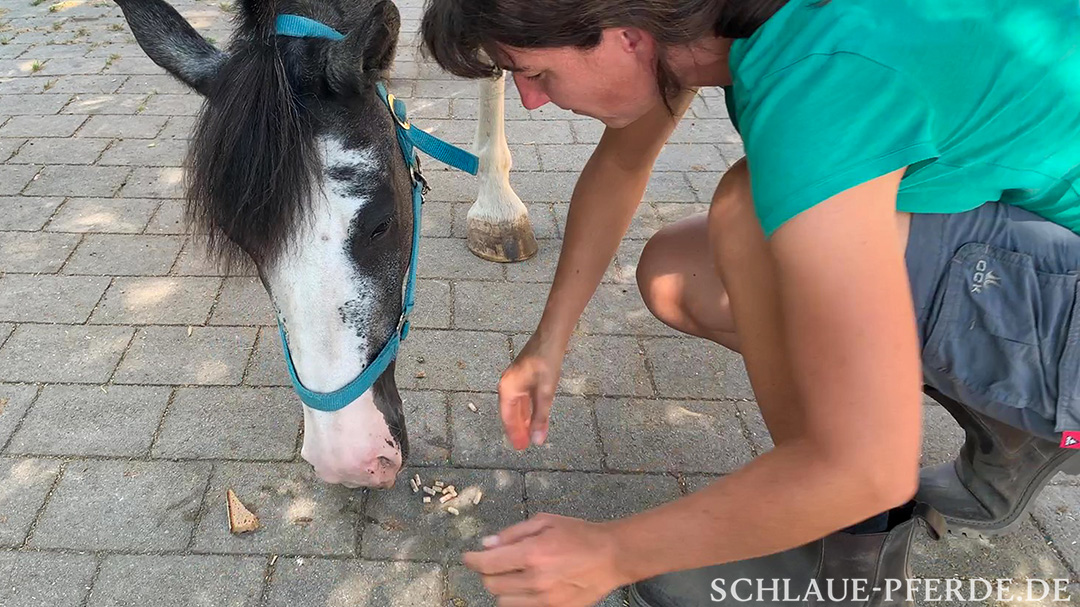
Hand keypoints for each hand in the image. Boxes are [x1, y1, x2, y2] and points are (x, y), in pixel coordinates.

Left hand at [463, 514, 624, 606]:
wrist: (612, 556)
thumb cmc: (579, 534)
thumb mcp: (545, 522)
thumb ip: (512, 534)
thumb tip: (487, 544)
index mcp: (532, 553)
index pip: (488, 564)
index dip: (472, 560)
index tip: (468, 557)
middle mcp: (535, 579)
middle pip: (492, 585)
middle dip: (487, 572)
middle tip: (494, 562)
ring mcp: (545, 599)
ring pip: (504, 601)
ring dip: (502, 587)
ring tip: (512, 575)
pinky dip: (518, 598)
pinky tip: (526, 585)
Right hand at [498, 331, 562, 448]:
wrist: (551, 337)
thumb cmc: (547, 362)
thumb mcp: (545, 393)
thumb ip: (541, 417)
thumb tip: (537, 440)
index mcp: (508, 389)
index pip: (508, 418)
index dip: (514, 433)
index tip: (520, 447)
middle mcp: (507, 385)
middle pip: (510, 413)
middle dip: (517, 429)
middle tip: (523, 446)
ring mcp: (514, 380)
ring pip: (516, 406)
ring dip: (522, 420)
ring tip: (528, 434)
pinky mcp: (522, 376)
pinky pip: (521, 398)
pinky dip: (526, 409)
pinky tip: (532, 416)